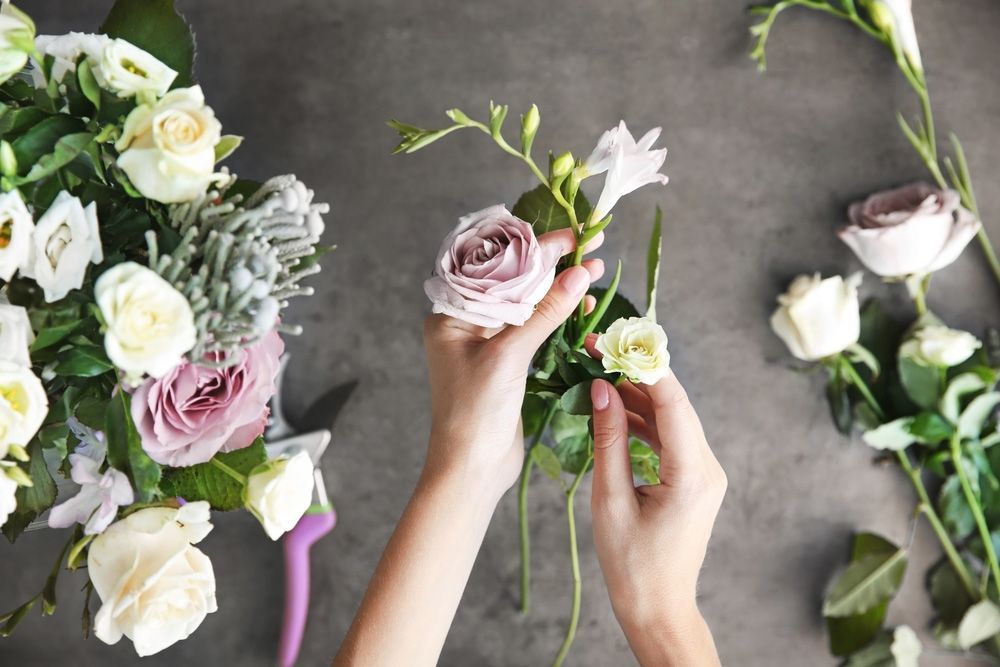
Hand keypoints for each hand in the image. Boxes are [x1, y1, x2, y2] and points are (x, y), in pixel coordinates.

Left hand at [421, 230, 603, 498]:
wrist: (471, 469)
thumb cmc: (475, 412)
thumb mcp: (508, 356)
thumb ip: (544, 313)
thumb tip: (577, 275)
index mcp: (451, 314)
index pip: (496, 268)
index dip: (534, 249)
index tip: (571, 236)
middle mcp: (466, 324)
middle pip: (514, 282)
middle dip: (553, 265)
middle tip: (590, 246)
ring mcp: (488, 344)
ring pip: (528, 305)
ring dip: (560, 289)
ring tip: (595, 272)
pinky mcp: (508, 363)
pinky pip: (536, 330)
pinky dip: (559, 317)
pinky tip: (584, 306)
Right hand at [585, 336, 725, 665]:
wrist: (658, 607)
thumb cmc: (632, 564)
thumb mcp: (610, 499)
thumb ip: (609, 440)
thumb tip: (601, 389)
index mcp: (693, 473)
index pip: (672, 401)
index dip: (640, 366)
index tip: (608, 342)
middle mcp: (708, 467)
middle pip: (675, 403)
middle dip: (635, 373)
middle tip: (596, 350)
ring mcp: (704, 472)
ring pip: (671, 418)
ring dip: (636, 396)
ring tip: (597, 374)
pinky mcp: (693, 478)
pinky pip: (669, 437)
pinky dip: (643, 421)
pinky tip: (613, 409)